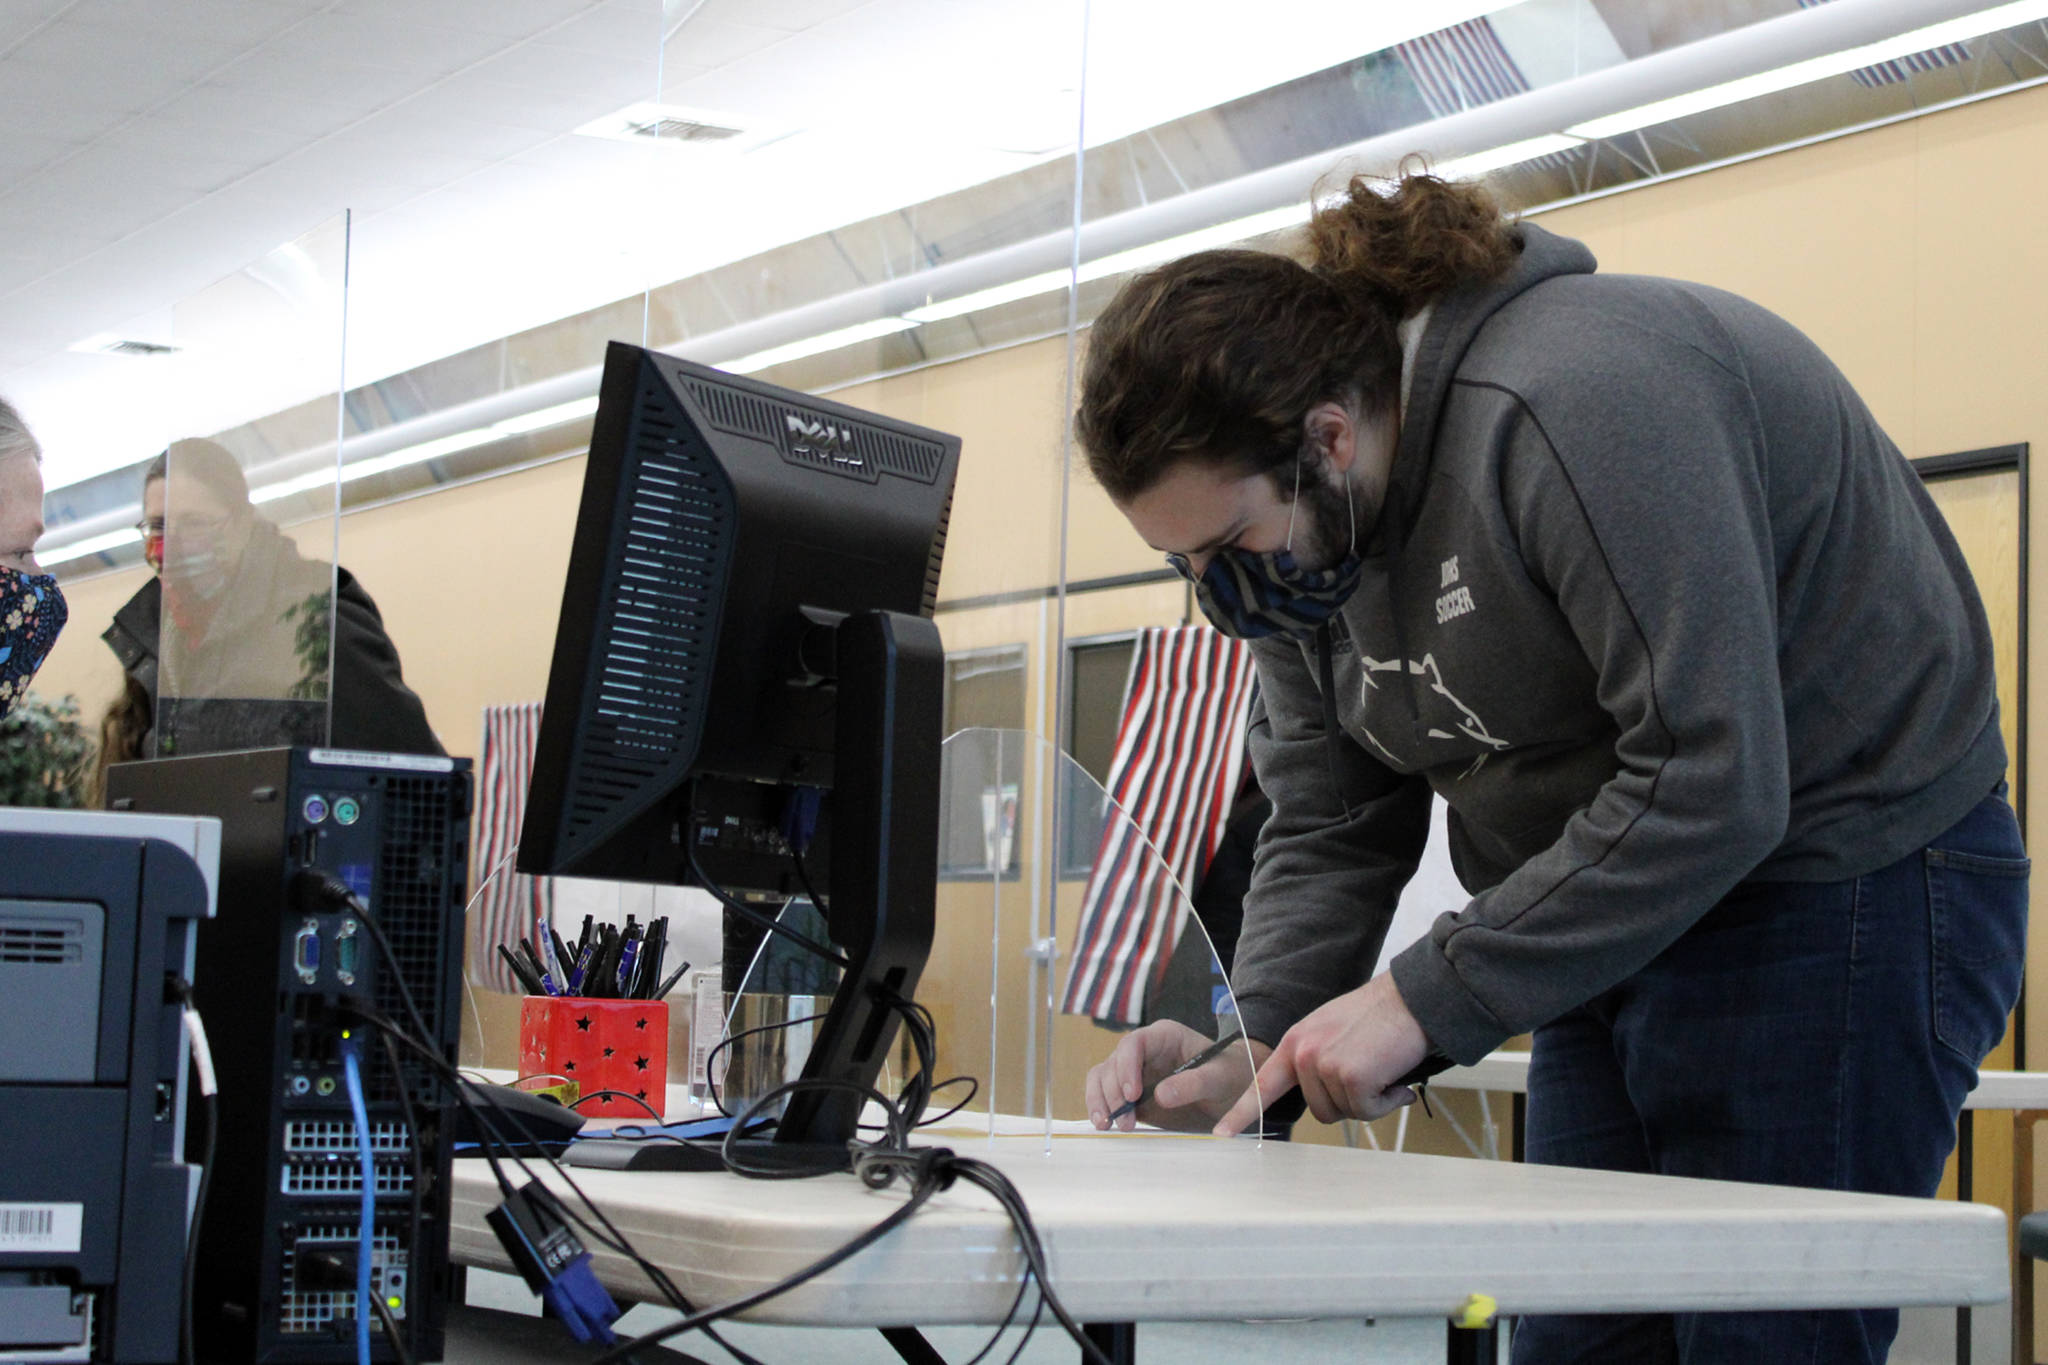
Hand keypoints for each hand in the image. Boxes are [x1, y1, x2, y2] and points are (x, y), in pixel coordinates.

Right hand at [1084, 1020, 1269, 1132]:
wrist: (1233, 1091)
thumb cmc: (1229, 1075)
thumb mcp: (1218, 1078)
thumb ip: (1192, 1083)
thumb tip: (1160, 1095)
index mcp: (1163, 1036)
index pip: (1133, 1044)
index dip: (1127, 1067)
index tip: (1132, 1094)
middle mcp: (1143, 1050)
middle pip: (1113, 1064)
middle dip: (1113, 1093)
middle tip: (1126, 1122)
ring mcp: (1134, 1071)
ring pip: (1102, 1078)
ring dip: (1101, 1101)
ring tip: (1109, 1126)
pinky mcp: (1130, 1093)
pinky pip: (1104, 1095)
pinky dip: (1101, 1108)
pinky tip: (1106, 1125)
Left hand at [1214, 972, 1429, 1136]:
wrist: (1411, 999)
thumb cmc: (1378, 1016)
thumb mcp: (1330, 1030)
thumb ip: (1314, 1058)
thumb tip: (1319, 1095)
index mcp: (1295, 1042)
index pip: (1263, 1083)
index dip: (1243, 1112)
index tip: (1223, 1133)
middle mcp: (1303, 1053)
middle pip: (1320, 1110)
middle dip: (1349, 1099)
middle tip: (1370, 1070)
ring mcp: (1324, 1064)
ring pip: (1345, 1112)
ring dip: (1370, 1099)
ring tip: (1382, 1067)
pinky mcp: (1350, 1076)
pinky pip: (1367, 1111)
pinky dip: (1386, 1101)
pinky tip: (1394, 1077)